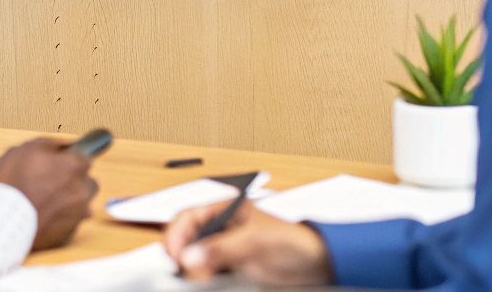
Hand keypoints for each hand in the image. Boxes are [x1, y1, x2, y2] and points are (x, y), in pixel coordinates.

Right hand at [0, 138, 97, 249]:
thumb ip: (49, 145)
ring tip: (44, 201)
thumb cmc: (11, 185)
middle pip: (87, 181)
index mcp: (74, 166)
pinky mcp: (68, 235)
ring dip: (68, 201)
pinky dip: (59, 219)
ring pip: (80, 204)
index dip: (72, 156)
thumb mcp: (25, 149)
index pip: (87, 154)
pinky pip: (69, 223)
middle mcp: (82, 190)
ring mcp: (77, 214)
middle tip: (49, 180)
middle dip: (73, 180)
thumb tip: (59, 147)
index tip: (66, 157)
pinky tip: (41, 216)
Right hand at [163, 199, 332, 284]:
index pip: (187, 217)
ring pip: (193, 257)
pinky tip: (206, 282)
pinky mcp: (230, 266)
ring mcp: (224, 247)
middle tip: (186, 271)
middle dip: (181, 254)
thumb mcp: (255, 242)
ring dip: (190, 268)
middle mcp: (221, 226)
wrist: (315, 264)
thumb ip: (223, 248)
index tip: (175, 254)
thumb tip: (190, 255)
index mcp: (225, 209)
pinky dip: (201, 278)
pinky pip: (205, 271)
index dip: (176, 234)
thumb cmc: (293, 242)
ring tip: (199, 279)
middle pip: (185, 238)